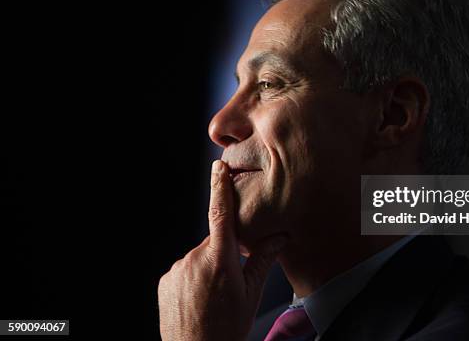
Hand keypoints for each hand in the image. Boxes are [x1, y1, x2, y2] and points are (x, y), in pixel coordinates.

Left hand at [158, 160, 286, 340]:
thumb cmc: (227, 328)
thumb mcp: (251, 294)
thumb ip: (263, 259)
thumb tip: (280, 236)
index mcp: (220, 260)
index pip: (221, 214)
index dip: (220, 187)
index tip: (218, 166)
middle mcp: (195, 260)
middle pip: (215, 242)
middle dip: (225, 254)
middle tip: (231, 283)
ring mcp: (177, 270)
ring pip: (200, 256)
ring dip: (209, 267)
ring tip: (213, 296)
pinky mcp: (166, 280)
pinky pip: (185, 269)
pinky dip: (194, 277)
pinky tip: (199, 299)